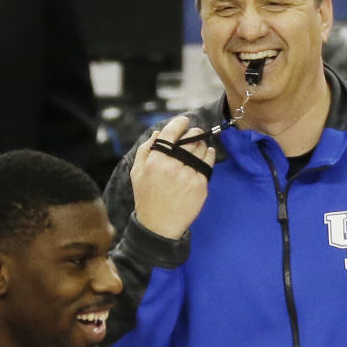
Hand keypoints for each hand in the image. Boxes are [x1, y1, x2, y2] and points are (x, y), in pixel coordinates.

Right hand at [131, 116, 215, 238]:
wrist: (159, 226)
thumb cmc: (147, 197)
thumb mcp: (137, 172)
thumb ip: (145, 150)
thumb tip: (157, 133)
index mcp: (156, 160)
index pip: (172, 132)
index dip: (180, 123)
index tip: (184, 121)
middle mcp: (174, 166)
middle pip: (191, 138)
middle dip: (194, 133)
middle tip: (194, 134)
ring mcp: (189, 176)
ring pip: (202, 148)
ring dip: (201, 144)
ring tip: (198, 147)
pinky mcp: (200, 186)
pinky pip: (209, 163)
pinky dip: (209, 155)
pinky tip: (206, 154)